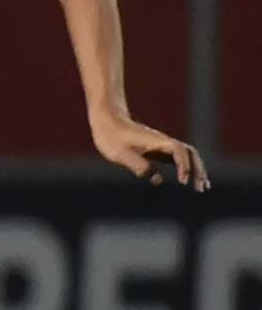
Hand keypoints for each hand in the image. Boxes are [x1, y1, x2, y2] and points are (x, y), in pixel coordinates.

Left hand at [91, 114, 208, 190]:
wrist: (107, 121)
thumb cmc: (111, 136)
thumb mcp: (119, 153)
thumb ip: (137, 165)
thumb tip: (157, 179)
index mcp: (156, 141)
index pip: (178, 151)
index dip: (184, 166)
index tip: (182, 181)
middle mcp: (163, 142)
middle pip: (190, 153)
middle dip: (198, 170)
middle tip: (200, 188)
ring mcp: (162, 146)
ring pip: (187, 156)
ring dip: (196, 170)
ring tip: (201, 188)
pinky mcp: (158, 150)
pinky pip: (178, 159)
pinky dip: (186, 169)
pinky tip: (187, 182)